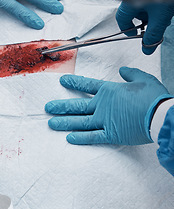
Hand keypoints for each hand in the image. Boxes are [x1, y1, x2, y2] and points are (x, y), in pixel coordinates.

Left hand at [45, 67, 171, 144]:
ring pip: (80, 122)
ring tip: (51, 123)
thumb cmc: (153, 98)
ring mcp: (105, 121)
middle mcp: (103, 105)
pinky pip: (91, 137)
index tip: (62, 80)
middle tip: (48, 107)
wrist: (159, 115)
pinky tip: (69, 138)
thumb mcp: (143, 79)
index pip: (87, 84)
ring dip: (65, 122)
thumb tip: (123, 70)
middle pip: (77, 105)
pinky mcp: (110, 134)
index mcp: (110, 91)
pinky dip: (80, 138)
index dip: (74, 82)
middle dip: (61, 106)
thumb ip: (131, 74)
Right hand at [116, 1, 173, 54]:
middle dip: (146, 21)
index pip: (122, 20)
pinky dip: (158, 2)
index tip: (136, 35)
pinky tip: (166, 4)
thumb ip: (153, 36)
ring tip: (165, 14)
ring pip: (144, 3)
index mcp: (129, 3)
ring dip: (154, 12)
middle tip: (155, 26)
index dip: (129, 30)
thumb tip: (147, 49)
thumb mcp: (159, 19)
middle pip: (135, 12)